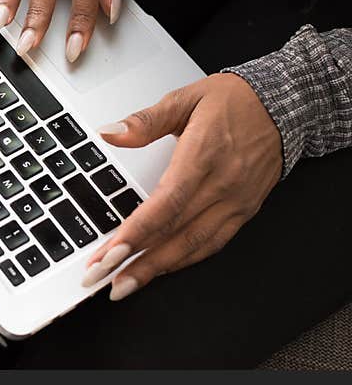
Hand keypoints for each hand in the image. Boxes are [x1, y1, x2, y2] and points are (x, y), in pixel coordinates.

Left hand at [81, 74, 282, 300]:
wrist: (283, 105)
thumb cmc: (233, 100)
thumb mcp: (185, 98)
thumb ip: (145, 120)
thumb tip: (110, 132)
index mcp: (204, 155)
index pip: (166, 204)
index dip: (136, 232)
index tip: (110, 253)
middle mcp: (223, 184)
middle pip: (175, 232)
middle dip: (137, 260)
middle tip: (102, 279)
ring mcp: (236, 201)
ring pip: (195, 245)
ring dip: (158, 269)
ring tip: (125, 286)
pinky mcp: (245, 210)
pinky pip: (213, 243)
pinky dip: (185, 260)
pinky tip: (160, 269)